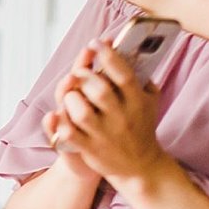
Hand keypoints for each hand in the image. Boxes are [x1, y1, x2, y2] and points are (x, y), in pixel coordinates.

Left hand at [44, 44, 170, 189]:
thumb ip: (142, 79)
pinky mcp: (90, 149)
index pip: (123, 74)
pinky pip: (70, 134)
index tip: (96, 42)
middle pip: (100, 90)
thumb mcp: (149, 102)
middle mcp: (121, 118)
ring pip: (81, 111)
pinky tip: (59, 113)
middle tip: (79, 71)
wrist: (140, 166)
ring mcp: (104, 135)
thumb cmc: (141, 127)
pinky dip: (60, 122)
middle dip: (85, 75)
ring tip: (71, 93)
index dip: (108, 55)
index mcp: (137, 102)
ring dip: (71, 97)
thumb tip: (132, 51)